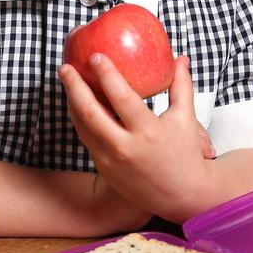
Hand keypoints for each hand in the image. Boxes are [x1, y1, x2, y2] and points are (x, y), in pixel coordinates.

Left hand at [58, 53, 212, 221]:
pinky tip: (77, 104)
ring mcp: (111, 160)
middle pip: (91, 112)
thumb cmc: (185, 154)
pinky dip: (79, 119)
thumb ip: (181, 86)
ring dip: (71, 102)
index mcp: (148, 131)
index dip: (106, 75)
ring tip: (68, 81)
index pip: (121, 97)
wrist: (182, 196)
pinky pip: (86, 139)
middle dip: (74, 87)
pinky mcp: (104, 169)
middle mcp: (126, 147)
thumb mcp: (186, 119)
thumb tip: (180, 58)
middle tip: (65, 67)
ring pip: (82, 126)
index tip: (95, 56)